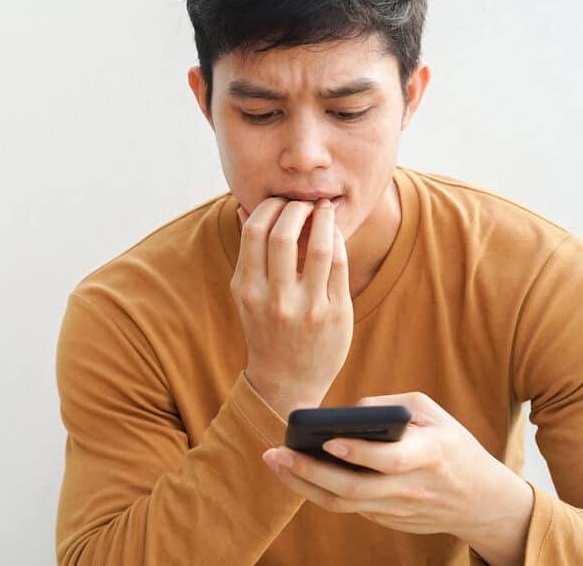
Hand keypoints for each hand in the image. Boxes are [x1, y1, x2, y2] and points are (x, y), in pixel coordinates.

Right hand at [232, 197, 352, 417]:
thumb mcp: (246, 294)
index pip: (254, 231)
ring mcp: (307, 308)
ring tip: (323, 208)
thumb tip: (243, 208)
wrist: (286, 381)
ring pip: (318, 248)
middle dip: (297, 208)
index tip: (279, 201)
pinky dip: (337, 241)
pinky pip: (339, 265)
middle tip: (304, 202)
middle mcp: (275, 299)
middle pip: (284, 234)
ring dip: (323, 218)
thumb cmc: (265, 329)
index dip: (269, 207)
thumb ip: (247, 253)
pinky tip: (334, 234)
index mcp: (248, 290)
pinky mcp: (334, 314)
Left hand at [262, 392, 533, 565]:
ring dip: (303, 485)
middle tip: (276, 453)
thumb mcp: (433, 413)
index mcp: (430, 456)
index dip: (359, 453)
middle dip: (310, 472)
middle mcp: (411, 488)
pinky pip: (348, 508)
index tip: (328, 440)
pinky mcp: (388, 521)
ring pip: (343, 505)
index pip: (391, 461)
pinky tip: (296, 473)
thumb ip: (392, 406)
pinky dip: (319, 491)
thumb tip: (350, 411)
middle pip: (354, 489)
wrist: (482, 501)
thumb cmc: (452, 445)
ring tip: (275, 462)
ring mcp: (398, 510)